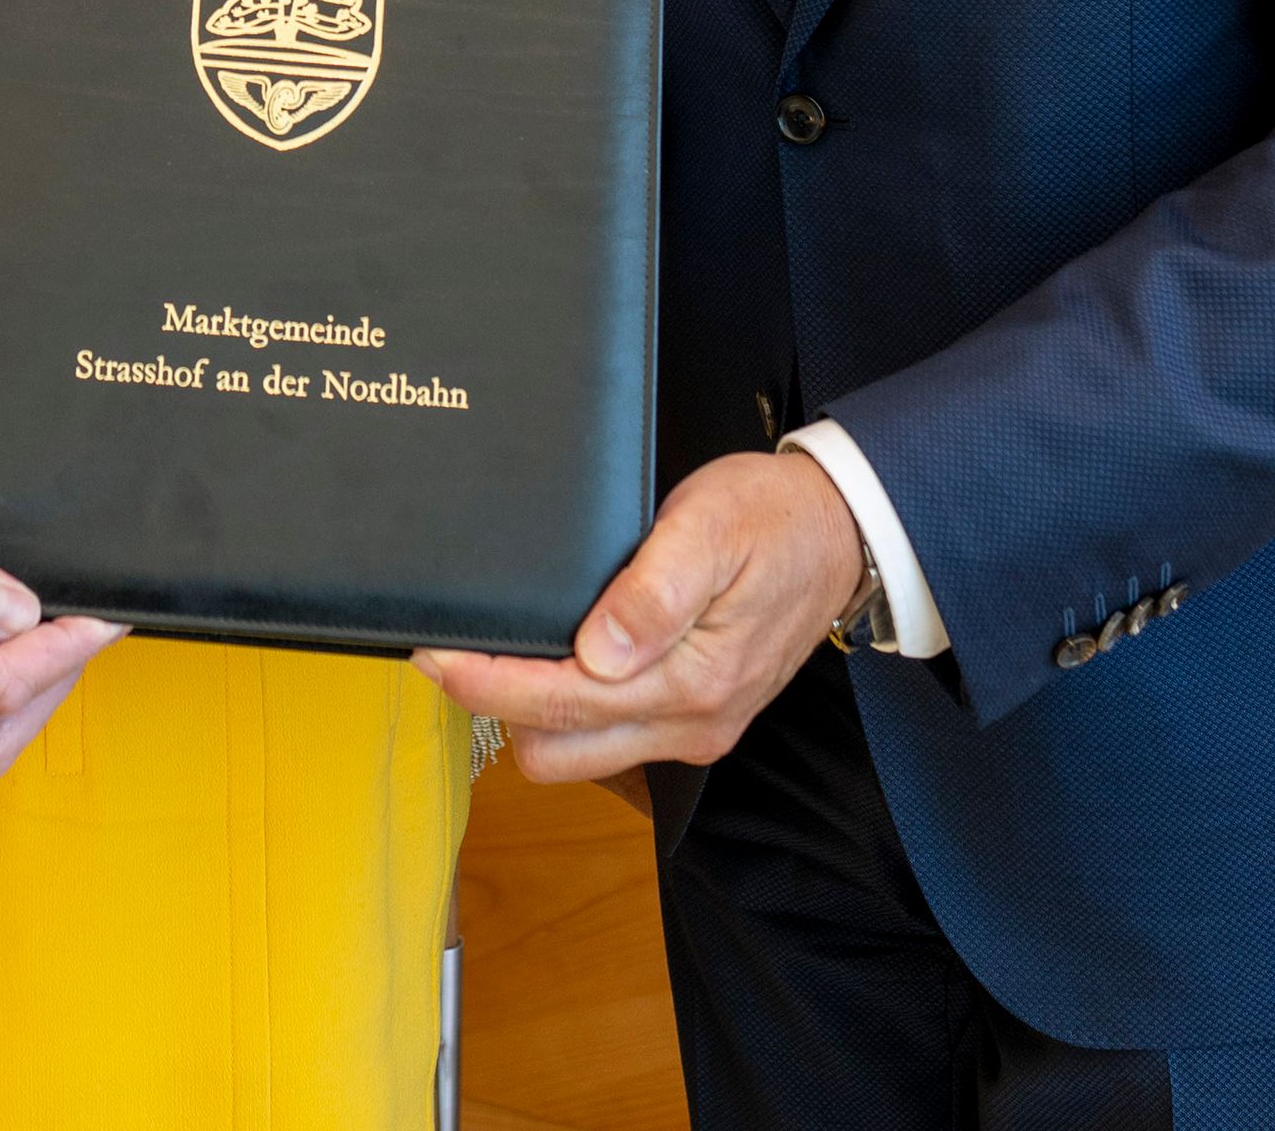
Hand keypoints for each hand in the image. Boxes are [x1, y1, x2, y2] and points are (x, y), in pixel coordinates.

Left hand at [415, 451, 862, 783]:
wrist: (840, 535)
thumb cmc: (772, 520)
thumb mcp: (711, 529)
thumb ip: (653, 592)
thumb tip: (597, 650)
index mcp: (691, 681)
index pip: (560, 704)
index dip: (487, 682)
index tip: (434, 654)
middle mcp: (689, 724)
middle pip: (554, 750)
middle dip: (496, 706)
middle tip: (457, 645)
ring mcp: (691, 730)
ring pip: (575, 753)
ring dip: (529, 713)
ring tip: (499, 647)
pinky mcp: (690, 721)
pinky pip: (606, 738)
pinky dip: (566, 711)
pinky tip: (552, 658)